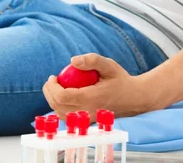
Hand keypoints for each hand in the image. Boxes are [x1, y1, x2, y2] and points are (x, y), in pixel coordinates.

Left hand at [42, 53, 156, 120]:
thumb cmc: (121, 80)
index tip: (52, 77)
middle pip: (58, 106)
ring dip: (53, 101)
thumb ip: (92, 60)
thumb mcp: (109, 65)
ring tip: (55, 87)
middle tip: (50, 81)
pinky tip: (63, 96)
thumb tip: (73, 60)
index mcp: (91, 98)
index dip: (52, 87)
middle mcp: (87, 112)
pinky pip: (67, 117)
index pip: (62, 96)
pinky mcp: (87, 122)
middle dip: (49, 93)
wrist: (133, 97)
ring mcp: (87, 119)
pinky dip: (60, 107)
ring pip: (61, 113)